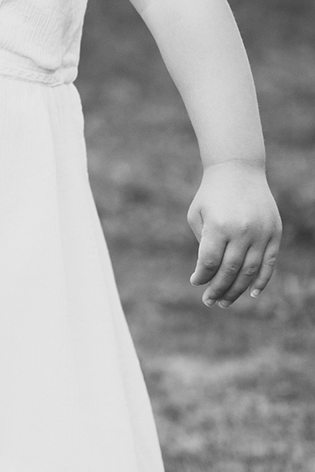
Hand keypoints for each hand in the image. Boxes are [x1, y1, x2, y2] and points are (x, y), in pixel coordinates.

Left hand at [188, 161, 281, 306]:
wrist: (238, 170)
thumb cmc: (211, 194)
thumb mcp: (198, 215)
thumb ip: (203, 244)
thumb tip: (208, 273)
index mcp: (219, 226)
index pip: (210, 262)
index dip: (202, 277)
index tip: (195, 282)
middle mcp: (242, 231)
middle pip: (230, 271)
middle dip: (218, 289)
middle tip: (209, 302)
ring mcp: (261, 232)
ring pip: (250, 271)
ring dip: (237, 290)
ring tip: (225, 302)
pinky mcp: (274, 232)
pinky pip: (270, 263)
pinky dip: (262, 280)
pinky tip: (251, 294)